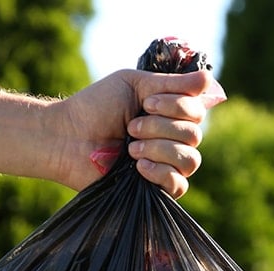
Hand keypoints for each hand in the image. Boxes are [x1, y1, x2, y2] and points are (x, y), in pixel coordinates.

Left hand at [53, 69, 225, 197]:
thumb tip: (206, 78)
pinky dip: (160, 173)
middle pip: (194, 135)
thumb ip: (171, 84)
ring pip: (190, 160)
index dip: (177, 107)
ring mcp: (165, 165)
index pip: (197, 111)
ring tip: (130, 148)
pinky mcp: (156, 189)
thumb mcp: (133, 84)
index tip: (147, 103)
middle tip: (131, 127)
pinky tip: (138, 167)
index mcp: (169, 113)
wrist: (67, 138)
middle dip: (161, 128)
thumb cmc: (95, 107)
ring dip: (158, 149)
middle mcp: (172, 138)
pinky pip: (179, 185)